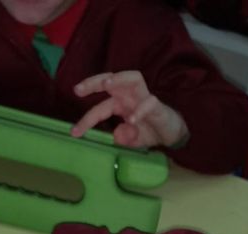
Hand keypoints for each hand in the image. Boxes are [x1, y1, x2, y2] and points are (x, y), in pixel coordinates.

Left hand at [71, 70, 188, 148]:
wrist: (172, 134)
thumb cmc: (150, 131)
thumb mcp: (133, 140)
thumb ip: (124, 139)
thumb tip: (117, 135)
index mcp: (120, 104)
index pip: (100, 107)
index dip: (86, 119)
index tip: (74, 132)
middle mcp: (130, 97)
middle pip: (111, 81)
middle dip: (93, 82)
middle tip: (78, 89)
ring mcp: (144, 98)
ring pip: (132, 78)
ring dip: (118, 79)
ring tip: (106, 85)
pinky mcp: (158, 105)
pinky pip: (149, 103)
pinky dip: (140, 110)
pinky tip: (133, 120)